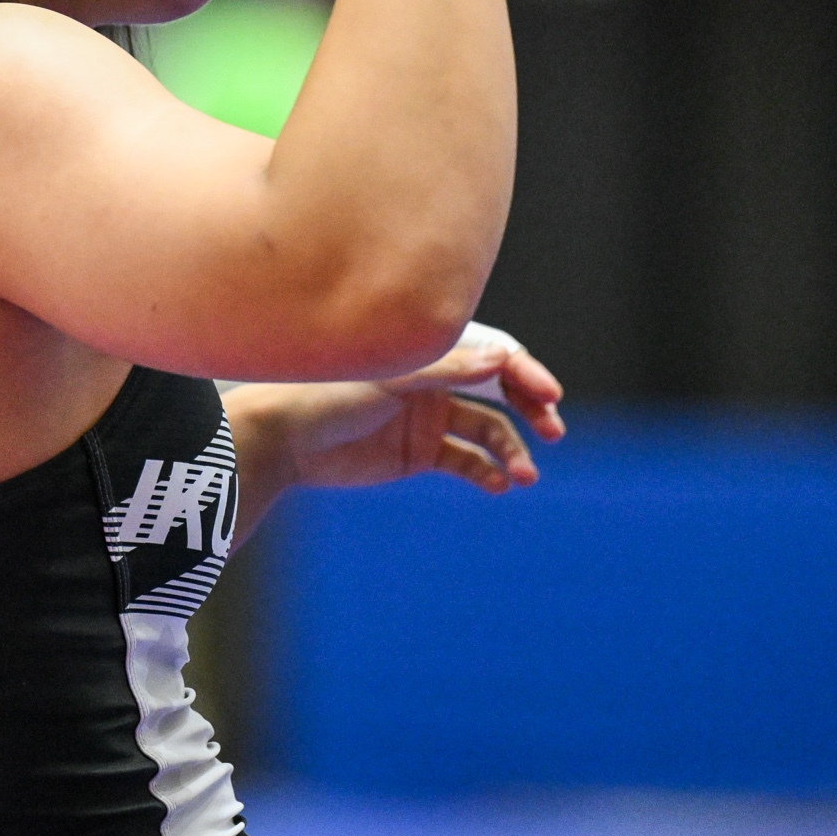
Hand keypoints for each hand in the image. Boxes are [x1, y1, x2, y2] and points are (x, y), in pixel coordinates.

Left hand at [231, 331, 563, 502]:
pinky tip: (498, 485)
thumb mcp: (389, 380)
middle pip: (500, 389)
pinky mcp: (419, 452)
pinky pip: (466, 462)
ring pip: (488, 431)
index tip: (549, 396)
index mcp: (429, 350)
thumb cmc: (327, 394)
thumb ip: (446, 369)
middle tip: (554, 430)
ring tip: (524, 476)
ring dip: (511, 450)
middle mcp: (435, 379)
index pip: (493, 355)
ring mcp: (428, 416)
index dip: (525, 373)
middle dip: (531, 407)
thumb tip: (505, 356)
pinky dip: (486, 472)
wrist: (282, 438)